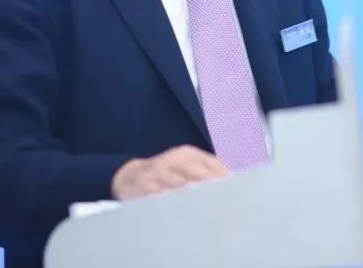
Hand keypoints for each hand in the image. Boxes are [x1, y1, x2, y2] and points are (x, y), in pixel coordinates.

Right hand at [111, 145, 229, 199]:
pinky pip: (161, 194)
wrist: (127, 176)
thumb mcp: (184, 165)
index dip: (223, 175)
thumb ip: (204, 171)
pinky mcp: (144, 185)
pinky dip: (174, 201)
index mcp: (186, 153)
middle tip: (224, 199)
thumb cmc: (165, 173)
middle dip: (211, 185)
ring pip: (180, 183)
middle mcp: (173, 159)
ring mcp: (158, 171)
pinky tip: (184, 209)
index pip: (210, 162)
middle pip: (197, 171)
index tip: (235, 188)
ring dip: (195, 194)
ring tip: (208, 205)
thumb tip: (230, 183)